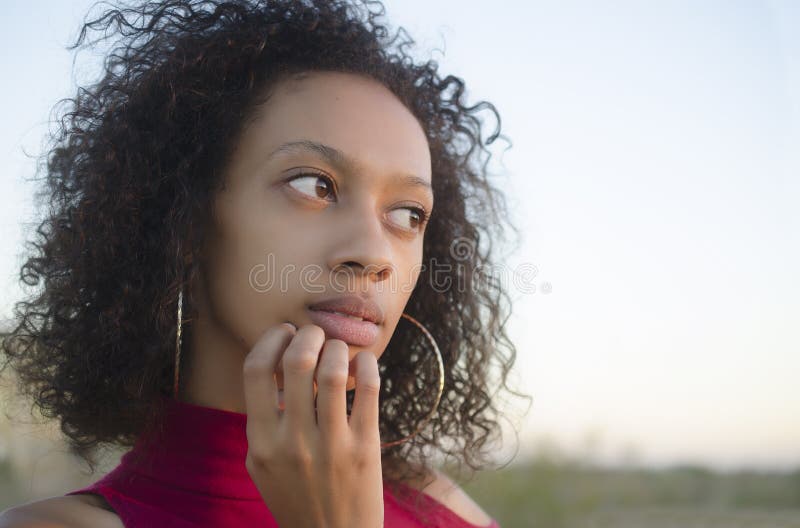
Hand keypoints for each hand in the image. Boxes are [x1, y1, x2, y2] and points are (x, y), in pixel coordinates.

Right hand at [242, 322, 383, 527]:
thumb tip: (276, 361)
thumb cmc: (296, 495)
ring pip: (334, 370)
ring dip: (337, 348)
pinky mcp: (366, 448)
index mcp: (261, 441)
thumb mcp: (262, 463)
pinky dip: (368, 364)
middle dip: (309, 334)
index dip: (271, 339)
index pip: (255, 370)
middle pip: (297, 361)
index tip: (285, 333)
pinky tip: (364, 362)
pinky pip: (369, 390)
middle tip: (316, 336)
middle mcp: (293, 441)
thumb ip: (262, 419)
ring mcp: (331, 445)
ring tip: (338, 351)